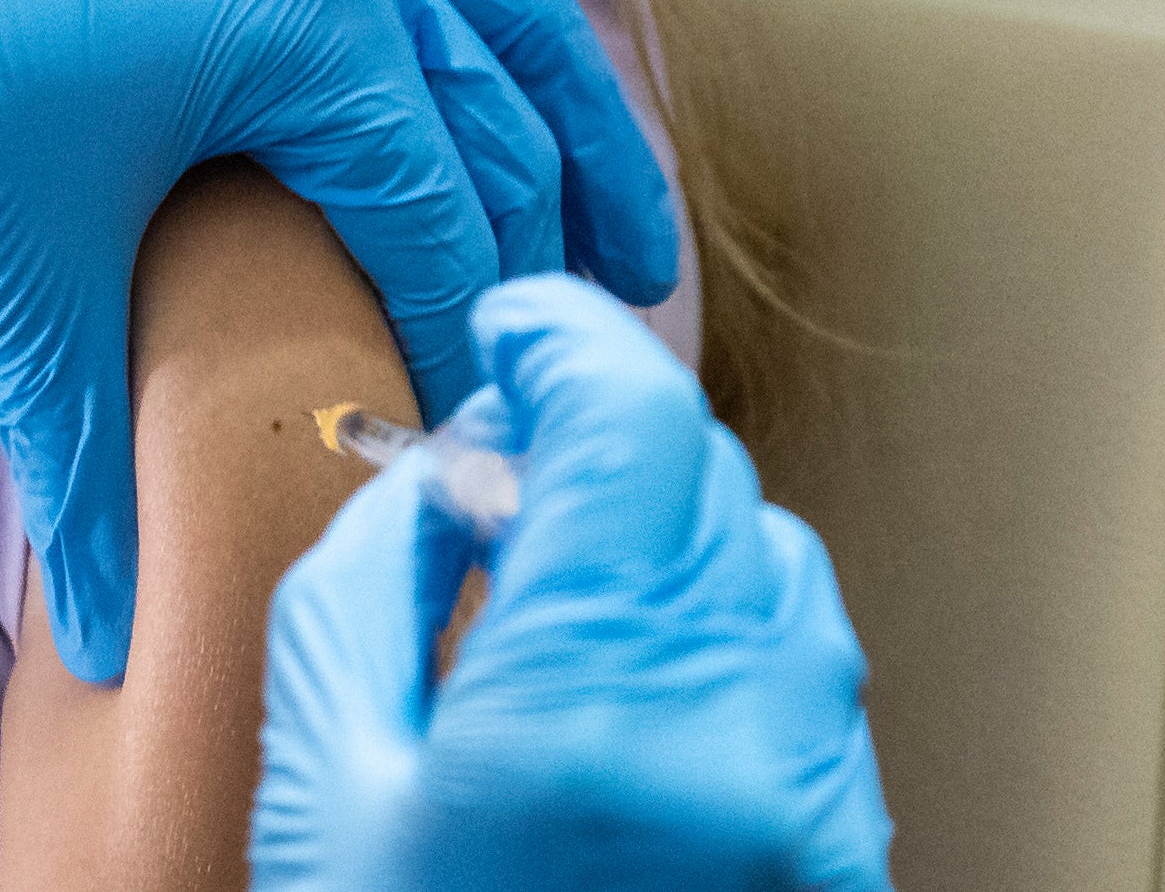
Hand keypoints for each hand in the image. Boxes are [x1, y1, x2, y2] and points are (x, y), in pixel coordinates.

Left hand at [0, 0, 680, 682]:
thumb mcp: (17, 284)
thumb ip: (92, 471)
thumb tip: (111, 643)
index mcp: (318, 20)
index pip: (444, 215)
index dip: (468, 338)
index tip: (476, 427)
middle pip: (495, 93)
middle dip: (550, 227)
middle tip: (587, 336)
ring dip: (545, 73)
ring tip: (601, 190)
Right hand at [251, 277, 893, 891]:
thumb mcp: (327, 767)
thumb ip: (378, 574)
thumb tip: (449, 472)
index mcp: (590, 699)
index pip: (635, 420)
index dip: (566, 339)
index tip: (513, 327)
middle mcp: (736, 742)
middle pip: (712, 481)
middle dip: (605, 443)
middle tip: (498, 474)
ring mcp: (808, 814)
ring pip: (779, 575)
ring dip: (678, 541)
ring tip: (561, 593)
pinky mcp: (838, 868)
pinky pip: (808, 691)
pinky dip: (728, 647)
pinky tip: (623, 697)